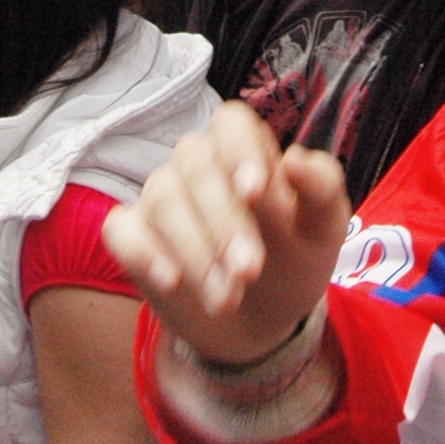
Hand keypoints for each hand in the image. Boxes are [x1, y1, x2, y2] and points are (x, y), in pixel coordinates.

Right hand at [101, 101, 353, 365]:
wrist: (261, 320)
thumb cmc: (293, 259)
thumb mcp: (323, 230)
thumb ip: (321, 188)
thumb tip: (294, 159)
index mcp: (244, 149)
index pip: (230, 123)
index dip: (238, 151)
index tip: (254, 193)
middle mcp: (196, 163)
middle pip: (196, 166)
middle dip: (224, 222)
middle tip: (249, 272)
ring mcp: (161, 196)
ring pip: (163, 201)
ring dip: (196, 252)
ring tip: (227, 296)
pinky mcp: (132, 233)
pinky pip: (121, 230)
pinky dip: (143, 252)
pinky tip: (171, 281)